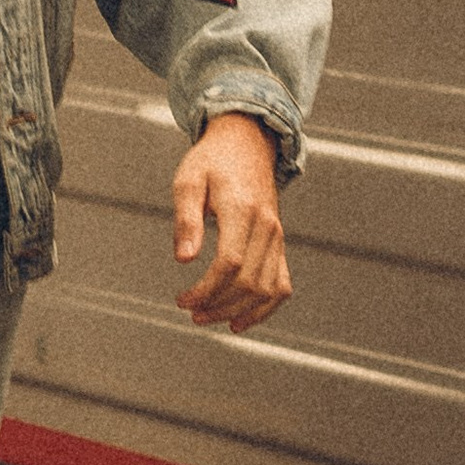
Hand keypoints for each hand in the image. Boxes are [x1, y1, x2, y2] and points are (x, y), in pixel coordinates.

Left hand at [171, 114, 290, 331]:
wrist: (246, 143)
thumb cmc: (212, 161)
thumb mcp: (188, 180)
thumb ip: (186, 219)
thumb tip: (184, 259)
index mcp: (242, 209)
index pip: (230, 263)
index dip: (206, 289)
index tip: (182, 299)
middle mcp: (266, 226)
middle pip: (249, 282)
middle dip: (218, 305)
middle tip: (191, 312)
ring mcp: (278, 236)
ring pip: (268, 289)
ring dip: (238, 312)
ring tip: (208, 317)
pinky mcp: (280, 244)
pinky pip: (282, 285)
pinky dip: (265, 308)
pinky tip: (241, 321)